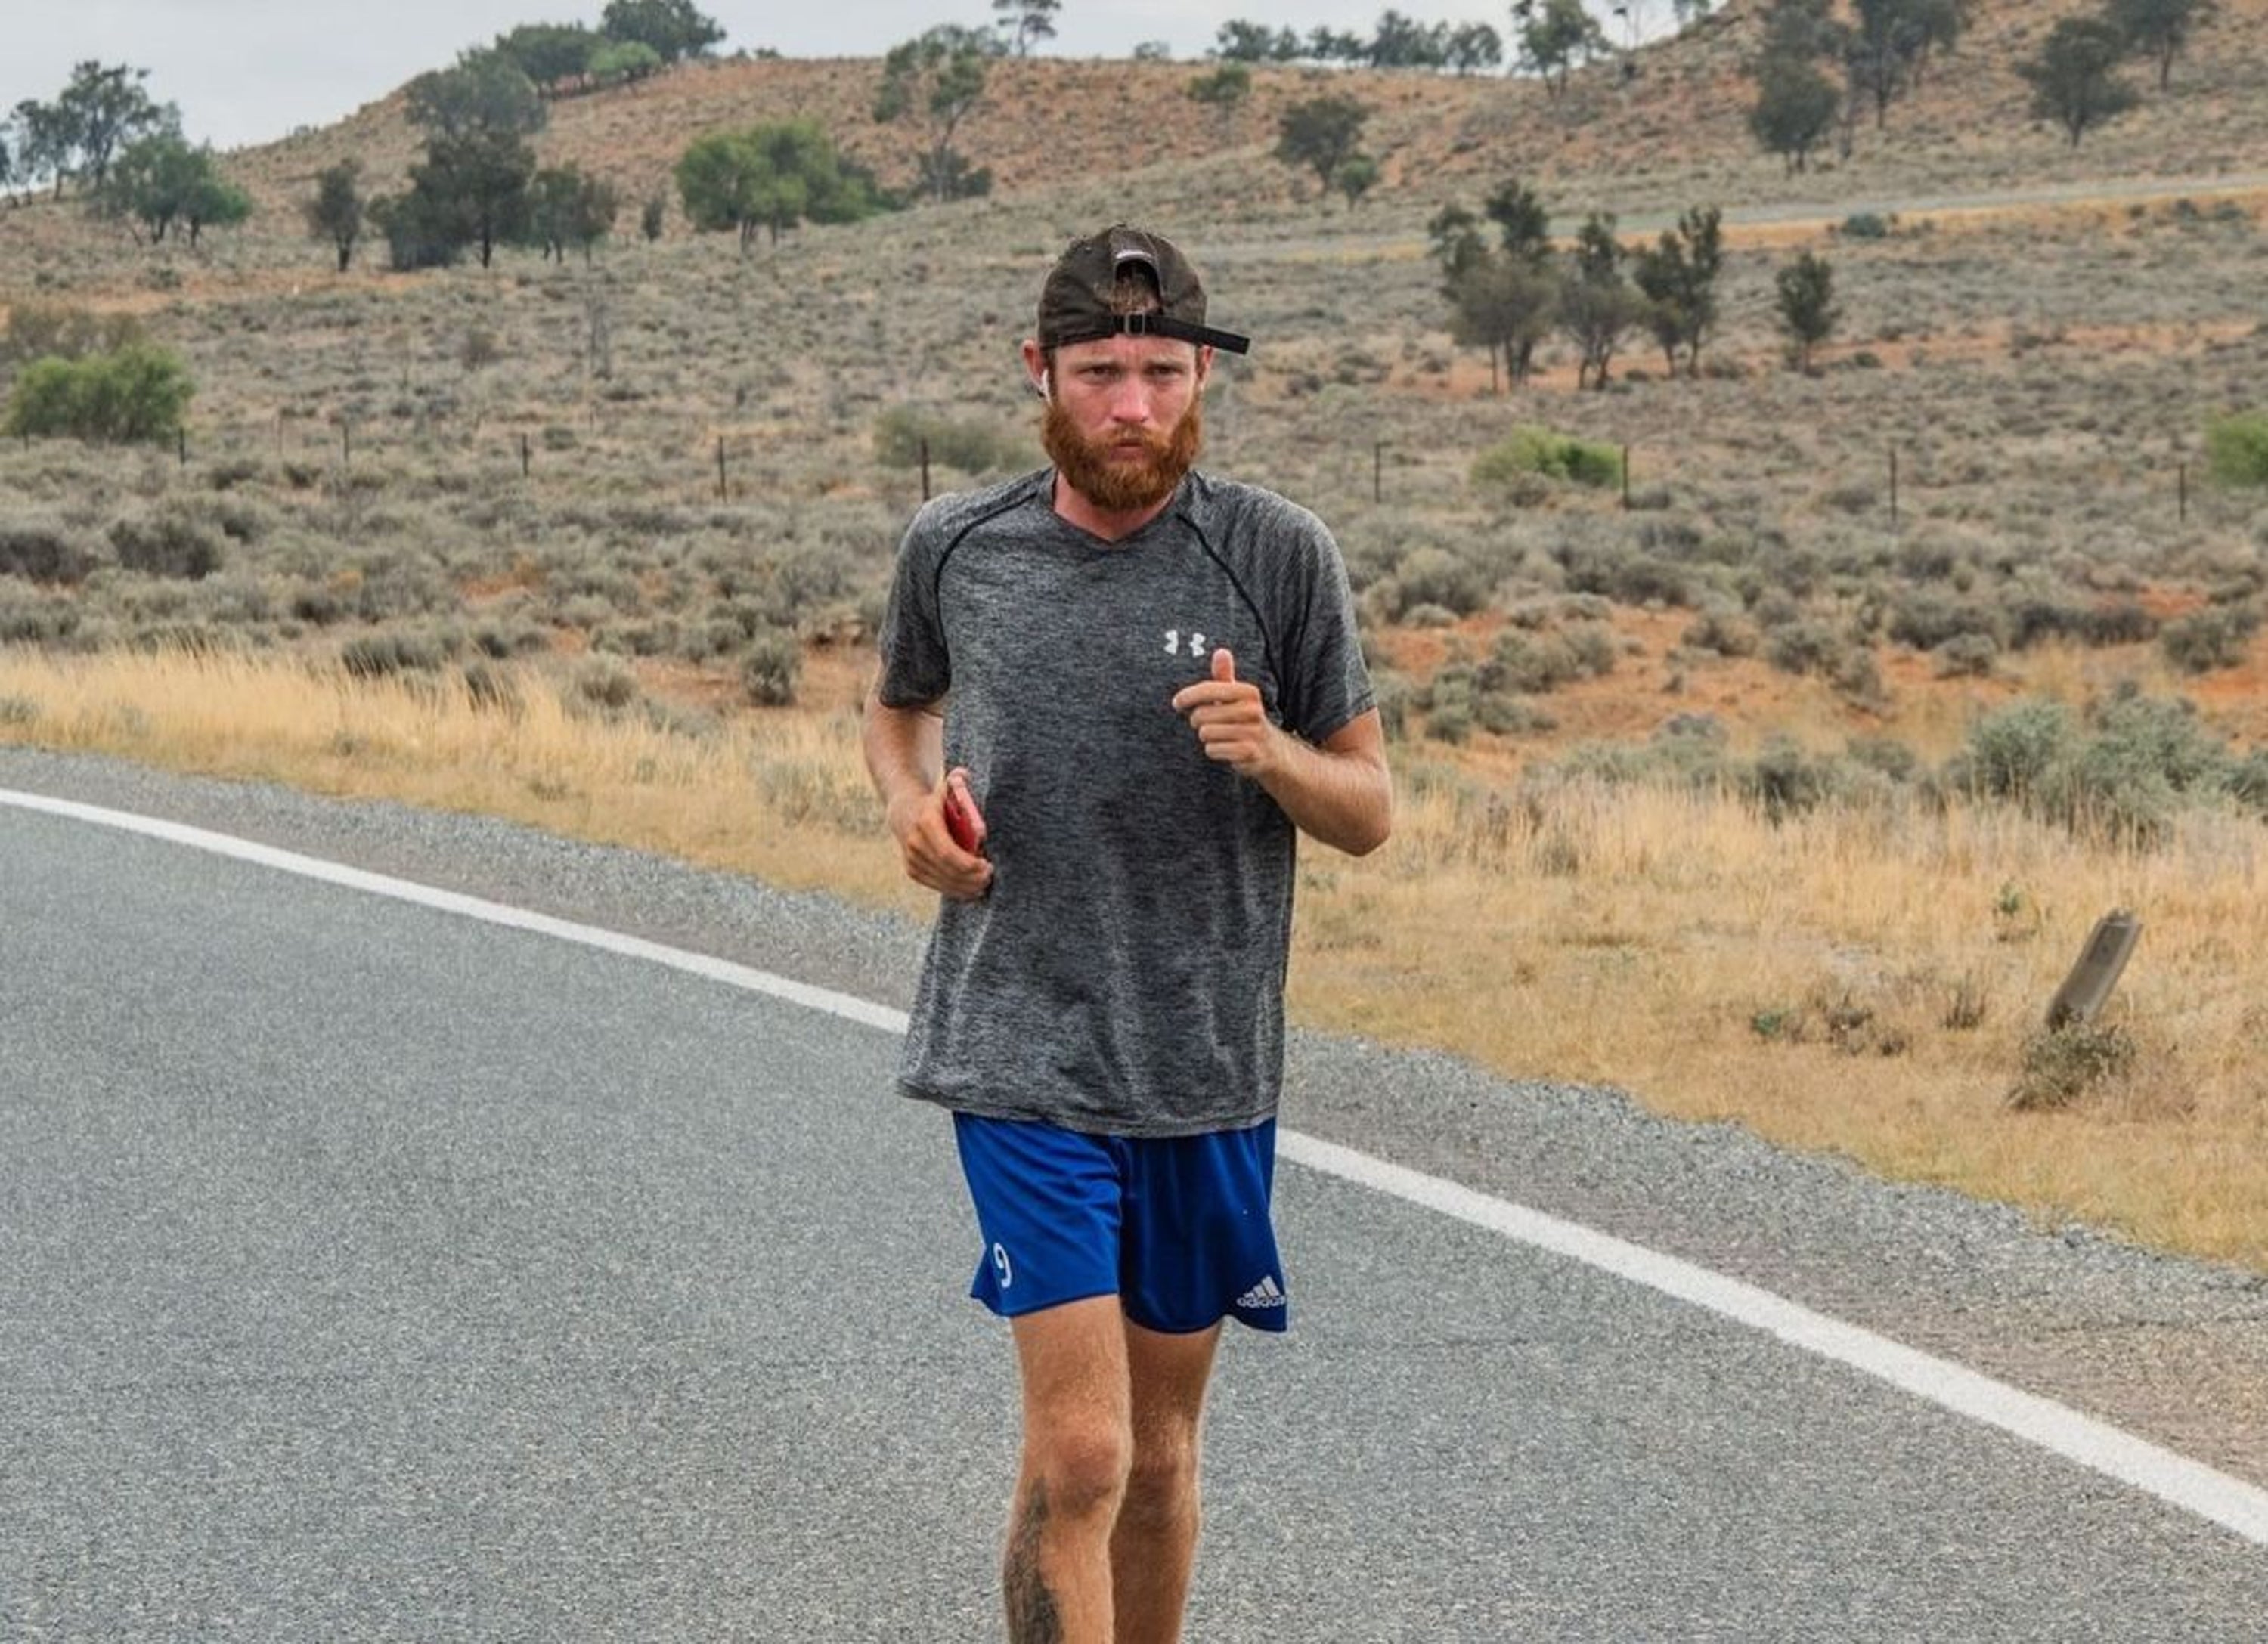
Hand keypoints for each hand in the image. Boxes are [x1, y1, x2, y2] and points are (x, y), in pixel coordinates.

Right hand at [888, 766, 992, 900]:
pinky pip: (936, 885)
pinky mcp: (912, 871)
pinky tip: (971, 890)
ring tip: (984, 885)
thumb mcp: (946, 789)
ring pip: (942, 881)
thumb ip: (957, 781)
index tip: (987, 866)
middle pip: (947, 870)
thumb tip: (964, 775)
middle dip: (971, 877)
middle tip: (990, 876)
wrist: (903, 811)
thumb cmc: (935, 800)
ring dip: (966, 887)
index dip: (968, 864)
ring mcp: (912, 859)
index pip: (947, 852)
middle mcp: (915, 844)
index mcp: (926, 823)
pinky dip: (955, 890)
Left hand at [1171, 648, 1277, 777]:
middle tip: (1207, 724)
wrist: (1270, 750)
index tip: (1176, 703)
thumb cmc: (1244, 719)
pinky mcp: (1249, 752)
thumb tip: (1221, 651)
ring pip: (1205, 733)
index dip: (1187, 696)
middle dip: (1198, 721)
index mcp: (1249, 692)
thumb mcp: (1236, 696)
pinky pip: (1213, 749)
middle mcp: (1253, 710)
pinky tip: (1225, 749)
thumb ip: (1225, 675)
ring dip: (1207, 737)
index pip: (1208, 689)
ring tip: (1219, 736)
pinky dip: (1213, 751)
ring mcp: (1253, 732)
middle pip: (1201, 714)